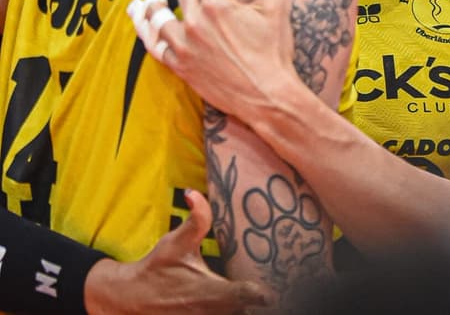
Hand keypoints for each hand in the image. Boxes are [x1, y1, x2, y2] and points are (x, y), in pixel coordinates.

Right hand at [84, 189, 270, 312]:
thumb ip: (195, 218)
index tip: (273, 286)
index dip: (262, 293)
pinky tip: (238, 302)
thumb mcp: (176, 241)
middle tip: (271, 282)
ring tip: (257, 293)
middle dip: (258, 302)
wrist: (131, 298)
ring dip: (244, 307)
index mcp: (210, 292)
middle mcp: (210, 312)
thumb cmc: (157, 267)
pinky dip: (232, 310)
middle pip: (246, 311)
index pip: (245, 297)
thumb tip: (194, 192)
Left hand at [128, 0, 294, 120]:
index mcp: (219, 4)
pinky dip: (145, 28)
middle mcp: (196, 22)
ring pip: (160, 15)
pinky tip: (140, 17)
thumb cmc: (274, 50)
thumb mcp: (276, 4)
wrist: (267, 95)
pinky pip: (154, 44)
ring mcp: (184, 45)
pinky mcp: (180, 65)